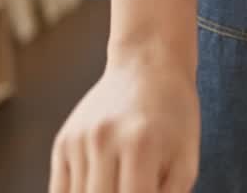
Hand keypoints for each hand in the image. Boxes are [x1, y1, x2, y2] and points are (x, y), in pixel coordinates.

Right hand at [50, 49, 198, 192]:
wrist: (147, 66)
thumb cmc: (175, 117)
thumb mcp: (186, 159)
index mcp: (140, 146)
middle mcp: (104, 141)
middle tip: (128, 192)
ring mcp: (78, 141)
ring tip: (117, 184)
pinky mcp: (62, 142)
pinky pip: (60, 192)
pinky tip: (96, 188)